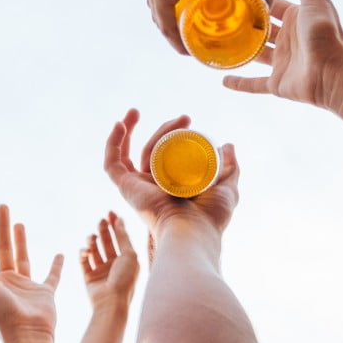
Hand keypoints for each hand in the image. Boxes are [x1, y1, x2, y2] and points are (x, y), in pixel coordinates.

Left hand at [0, 204, 63, 342]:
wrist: (27, 335)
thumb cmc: (1, 313)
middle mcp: (6, 284)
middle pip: (3, 250)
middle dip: (2, 228)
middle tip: (2, 207)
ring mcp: (26, 288)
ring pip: (23, 258)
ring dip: (21, 240)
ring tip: (19, 223)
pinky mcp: (45, 293)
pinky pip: (52, 276)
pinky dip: (57, 265)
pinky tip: (59, 254)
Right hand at [79, 212, 138, 309]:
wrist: (111, 303)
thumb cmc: (124, 279)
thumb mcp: (129, 254)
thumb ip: (123, 236)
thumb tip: (119, 219)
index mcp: (127, 260)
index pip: (120, 238)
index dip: (115, 224)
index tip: (110, 212)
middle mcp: (114, 265)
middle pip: (107, 242)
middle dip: (104, 230)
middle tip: (101, 220)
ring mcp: (101, 270)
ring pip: (94, 250)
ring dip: (92, 241)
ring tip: (92, 238)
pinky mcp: (89, 277)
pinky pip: (83, 261)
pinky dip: (83, 253)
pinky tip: (86, 251)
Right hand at [101, 108, 240, 235]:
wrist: (193, 230)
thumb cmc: (210, 218)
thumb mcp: (227, 188)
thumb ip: (230, 168)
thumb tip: (226, 145)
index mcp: (171, 187)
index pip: (167, 156)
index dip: (172, 135)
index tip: (188, 122)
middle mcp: (152, 187)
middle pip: (153, 150)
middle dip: (164, 129)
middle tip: (185, 118)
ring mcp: (137, 187)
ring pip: (138, 151)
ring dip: (143, 128)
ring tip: (150, 112)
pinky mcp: (126, 187)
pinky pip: (112, 163)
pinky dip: (113, 143)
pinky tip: (120, 124)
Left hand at [142, 0, 274, 53]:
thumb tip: (268, 5)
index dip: (178, 17)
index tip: (196, 33)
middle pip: (160, 5)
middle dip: (177, 27)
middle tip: (199, 43)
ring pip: (160, 13)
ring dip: (176, 34)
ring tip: (195, 49)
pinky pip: (163, 16)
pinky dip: (174, 35)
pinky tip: (187, 49)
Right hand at [224, 0, 342, 111]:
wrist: (334, 72)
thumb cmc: (326, 33)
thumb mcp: (315, 0)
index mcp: (297, 18)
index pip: (273, 6)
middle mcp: (289, 39)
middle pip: (262, 30)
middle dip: (245, 24)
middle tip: (220, 16)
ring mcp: (282, 62)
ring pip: (256, 55)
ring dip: (241, 50)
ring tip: (217, 44)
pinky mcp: (277, 83)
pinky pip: (254, 84)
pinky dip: (240, 84)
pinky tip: (223, 80)